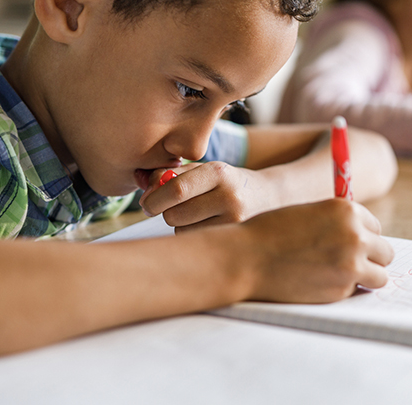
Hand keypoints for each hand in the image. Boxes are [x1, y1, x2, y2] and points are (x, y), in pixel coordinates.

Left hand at [139, 162, 276, 231]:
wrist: (267, 196)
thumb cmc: (224, 182)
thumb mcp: (202, 170)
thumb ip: (170, 174)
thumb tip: (144, 187)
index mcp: (218, 172)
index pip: (177, 189)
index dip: (154, 199)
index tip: (146, 203)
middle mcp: (229, 196)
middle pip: (175, 215)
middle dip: (164, 212)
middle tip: (169, 208)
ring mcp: (234, 221)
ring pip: (182, 230)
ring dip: (179, 224)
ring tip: (195, 213)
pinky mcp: (233, 237)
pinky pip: (194, 240)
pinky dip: (191, 233)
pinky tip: (205, 223)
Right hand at [235, 199, 394, 302]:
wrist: (247, 258)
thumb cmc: (272, 232)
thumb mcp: (310, 213)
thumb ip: (338, 223)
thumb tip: (365, 237)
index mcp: (347, 210)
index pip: (376, 228)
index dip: (361, 236)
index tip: (344, 243)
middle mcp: (356, 235)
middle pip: (385, 252)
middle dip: (369, 258)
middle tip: (346, 262)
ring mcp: (351, 265)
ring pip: (380, 276)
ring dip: (364, 277)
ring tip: (339, 275)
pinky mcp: (341, 290)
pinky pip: (355, 291)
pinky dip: (343, 290)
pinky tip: (320, 282)